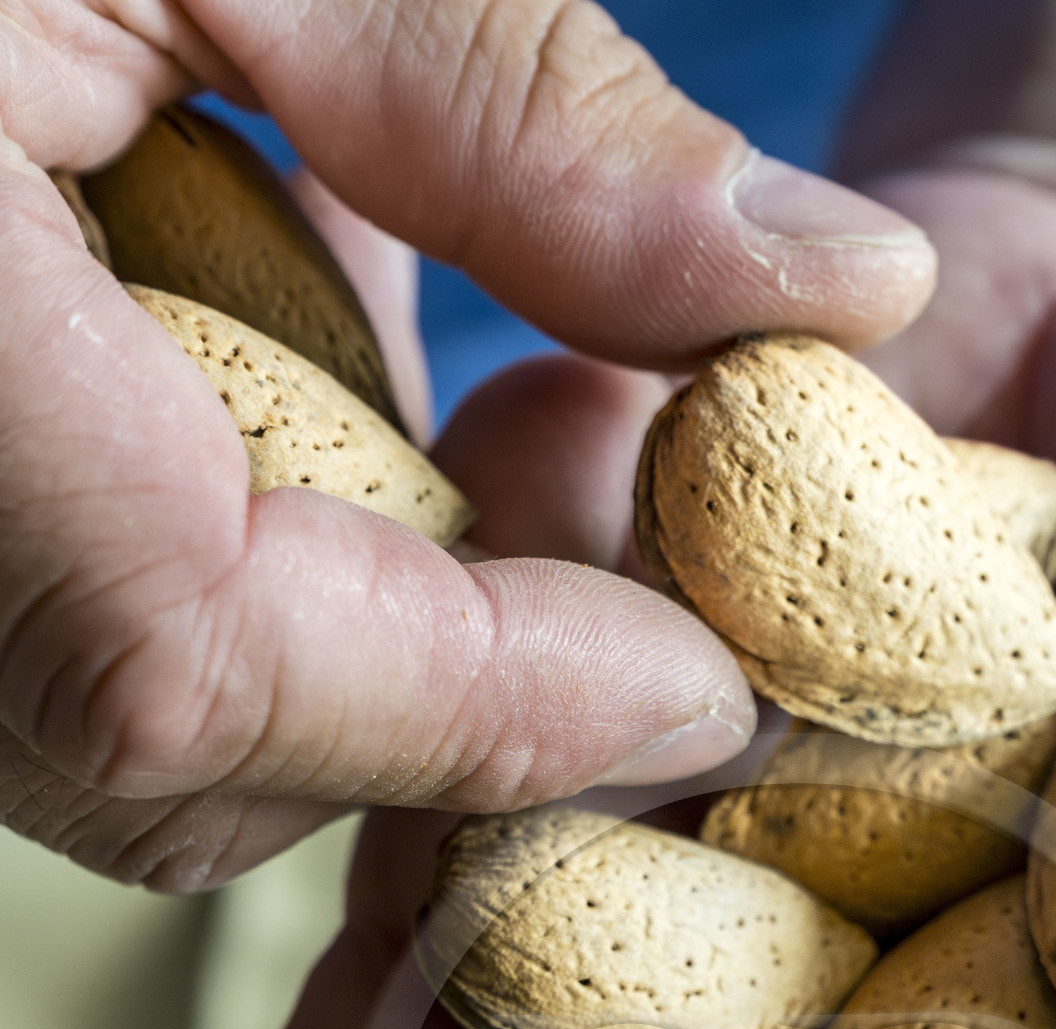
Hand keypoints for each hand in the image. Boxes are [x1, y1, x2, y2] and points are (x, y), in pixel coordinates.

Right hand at [0, 0, 932, 883]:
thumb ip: (502, 99)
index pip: (187, 660)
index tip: (703, 682)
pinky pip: (67, 652)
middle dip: (431, 681)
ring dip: (341, 623)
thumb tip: (837, 286)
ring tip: (434, 381)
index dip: (478, 706)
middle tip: (591, 480)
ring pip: (122, 742)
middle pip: (170, 762)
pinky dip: (233, 565)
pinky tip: (274, 357)